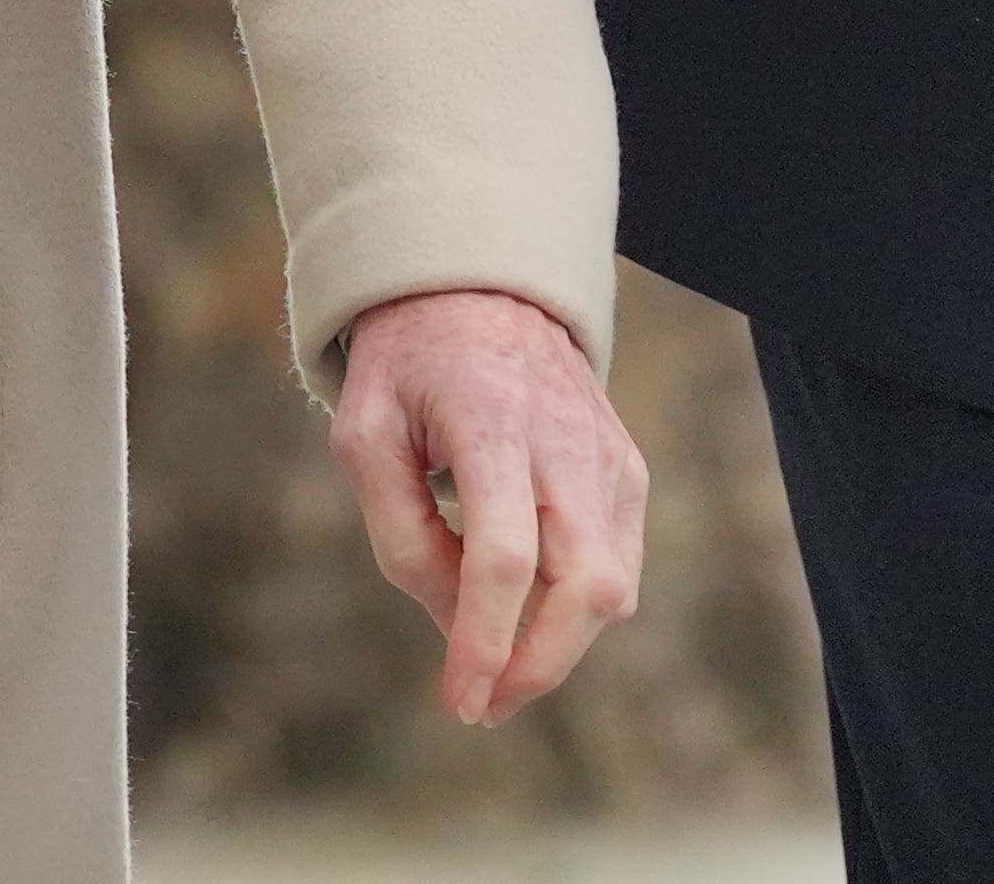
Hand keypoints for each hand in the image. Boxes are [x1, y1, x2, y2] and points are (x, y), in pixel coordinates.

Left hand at [330, 285, 647, 724]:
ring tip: (495, 651)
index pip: (505, 556)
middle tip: (485, 702)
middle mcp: (564, 439)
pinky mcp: (628, 469)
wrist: (478, 290)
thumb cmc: (407, 370)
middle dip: (539, 665)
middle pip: (583, 584)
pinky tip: (527, 603)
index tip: (461, 701)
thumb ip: (403, 538)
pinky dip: (577, 605)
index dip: (486, 640)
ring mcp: (607, 454)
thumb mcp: (365, 437)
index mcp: (489, 421)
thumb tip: (458, 632)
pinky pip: (619, 564)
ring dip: (559, 644)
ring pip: (613, 586)